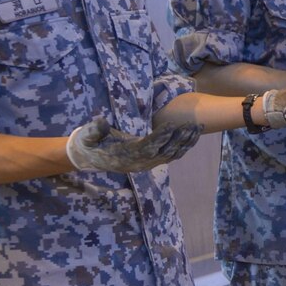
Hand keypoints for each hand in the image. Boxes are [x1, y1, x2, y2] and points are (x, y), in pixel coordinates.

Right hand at [65, 117, 201, 173]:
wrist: (91, 158)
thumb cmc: (90, 143)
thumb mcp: (87, 136)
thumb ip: (93, 130)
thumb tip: (100, 121)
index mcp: (126, 155)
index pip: (147, 147)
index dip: (160, 137)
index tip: (172, 125)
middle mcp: (140, 163)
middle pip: (165, 152)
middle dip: (180, 139)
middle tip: (192, 124)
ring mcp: (148, 164)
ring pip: (172, 155)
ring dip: (186, 142)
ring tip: (198, 127)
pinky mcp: (152, 161)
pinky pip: (171, 155)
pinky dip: (183, 146)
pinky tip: (192, 135)